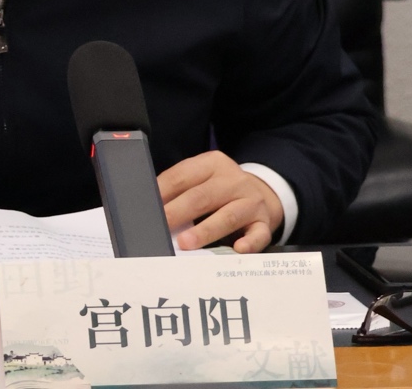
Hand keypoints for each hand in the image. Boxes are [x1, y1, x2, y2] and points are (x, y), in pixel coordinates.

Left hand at [157, 151, 282, 253]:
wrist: (263, 192)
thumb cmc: (222, 189)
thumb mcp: (203, 177)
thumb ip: (180, 188)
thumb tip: (151, 206)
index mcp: (212, 164)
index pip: (182, 176)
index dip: (163, 192)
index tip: (147, 208)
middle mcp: (233, 180)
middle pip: (201, 196)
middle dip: (178, 212)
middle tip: (160, 227)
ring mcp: (251, 201)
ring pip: (227, 216)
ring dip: (205, 231)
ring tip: (186, 243)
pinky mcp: (264, 222)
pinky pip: (258, 234)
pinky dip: (249, 242)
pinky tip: (238, 249)